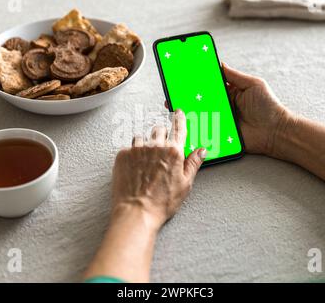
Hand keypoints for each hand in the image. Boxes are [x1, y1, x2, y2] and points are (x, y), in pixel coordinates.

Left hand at [111, 109, 206, 230]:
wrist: (136, 212)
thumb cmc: (161, 202)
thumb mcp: (185, 184)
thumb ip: (193, 163)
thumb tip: (202, 150)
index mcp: (173, 152)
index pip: (178, 127)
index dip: (179, 118)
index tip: (178, 112)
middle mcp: (155, 146)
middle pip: (159, 129)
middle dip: (161, 135)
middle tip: (160, 150)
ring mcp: (137, 149)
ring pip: (143, 136)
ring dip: (145, 144)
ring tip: (145, 162)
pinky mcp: (123, 154)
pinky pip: (129, 146)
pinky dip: (133, 153)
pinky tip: (135, 168)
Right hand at [164, 64, 289, 155]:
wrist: (276, 132)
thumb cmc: (268, 106)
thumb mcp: (253, 84)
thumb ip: (235, 76)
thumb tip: (219, 64)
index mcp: (230, 92)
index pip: (211, 84)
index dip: (198, 80)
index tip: (185, 75)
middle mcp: (224, 105)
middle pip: (202, 99)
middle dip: (189, 96)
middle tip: (174, 92)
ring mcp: (222, 120)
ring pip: (202, 114)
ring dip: (190, 111)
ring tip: (176, 106)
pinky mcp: (222, 133)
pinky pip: (207, 129)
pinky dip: (198, 127)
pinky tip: (188, 122)